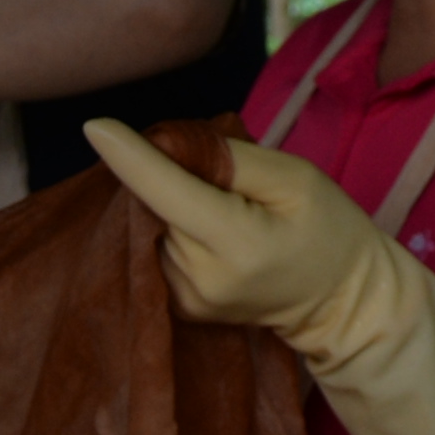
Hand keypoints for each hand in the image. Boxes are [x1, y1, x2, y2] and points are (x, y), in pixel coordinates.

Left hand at [81, 117, 434, 434]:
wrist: (340, 301)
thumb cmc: (327, 229)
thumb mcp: (295, 179)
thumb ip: (231, 160)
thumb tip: (167, 145)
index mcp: (237, 244)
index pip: (167, 194)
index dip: (130, 158)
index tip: (94, 126)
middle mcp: (201, 278)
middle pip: (156, 208)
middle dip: (167, 174)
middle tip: (216, 171)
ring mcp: (187, 299)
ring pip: (154, 228)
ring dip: (170, 205)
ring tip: (223, 207)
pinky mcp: (179, 307)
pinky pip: (158, 251)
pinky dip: (173, 229)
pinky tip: (207, 231)